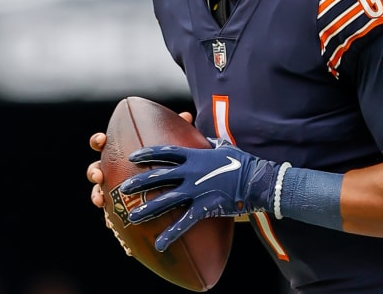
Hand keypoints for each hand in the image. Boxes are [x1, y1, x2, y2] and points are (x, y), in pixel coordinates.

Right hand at [86, 111, 193, 207]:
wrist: (171, 189)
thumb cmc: (167, 163)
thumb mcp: (172, 147)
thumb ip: (175, 132)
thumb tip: (187, 115)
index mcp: (120, 153)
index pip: (104, 144)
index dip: (98, 141)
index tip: (102, 140)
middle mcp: (113, 170)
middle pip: (96, 168)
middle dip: (94, 171)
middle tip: (99, 175)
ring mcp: (114, 190)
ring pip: (98, 192)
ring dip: (96, 194)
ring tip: (101, 200)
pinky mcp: (119, 208)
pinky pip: (110, 214)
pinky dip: (108, 217)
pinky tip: (112, 222)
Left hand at [121, 139, 280, 251]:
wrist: (258, 180)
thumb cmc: (244, 163)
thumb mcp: (225, 148)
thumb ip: (212, 144)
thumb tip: (208, 139)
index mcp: (194, 156)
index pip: (165, 152)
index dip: (147, 153)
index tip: (133, 156)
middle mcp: (191, 172)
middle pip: (158, 176)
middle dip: (139, 182)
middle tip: (123, 188)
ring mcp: (196, 190)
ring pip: (165, 201)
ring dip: (148, 210)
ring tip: (132, 217)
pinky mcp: (205, 207)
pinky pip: (184, 223)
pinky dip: (171, 234)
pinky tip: (159, 244)